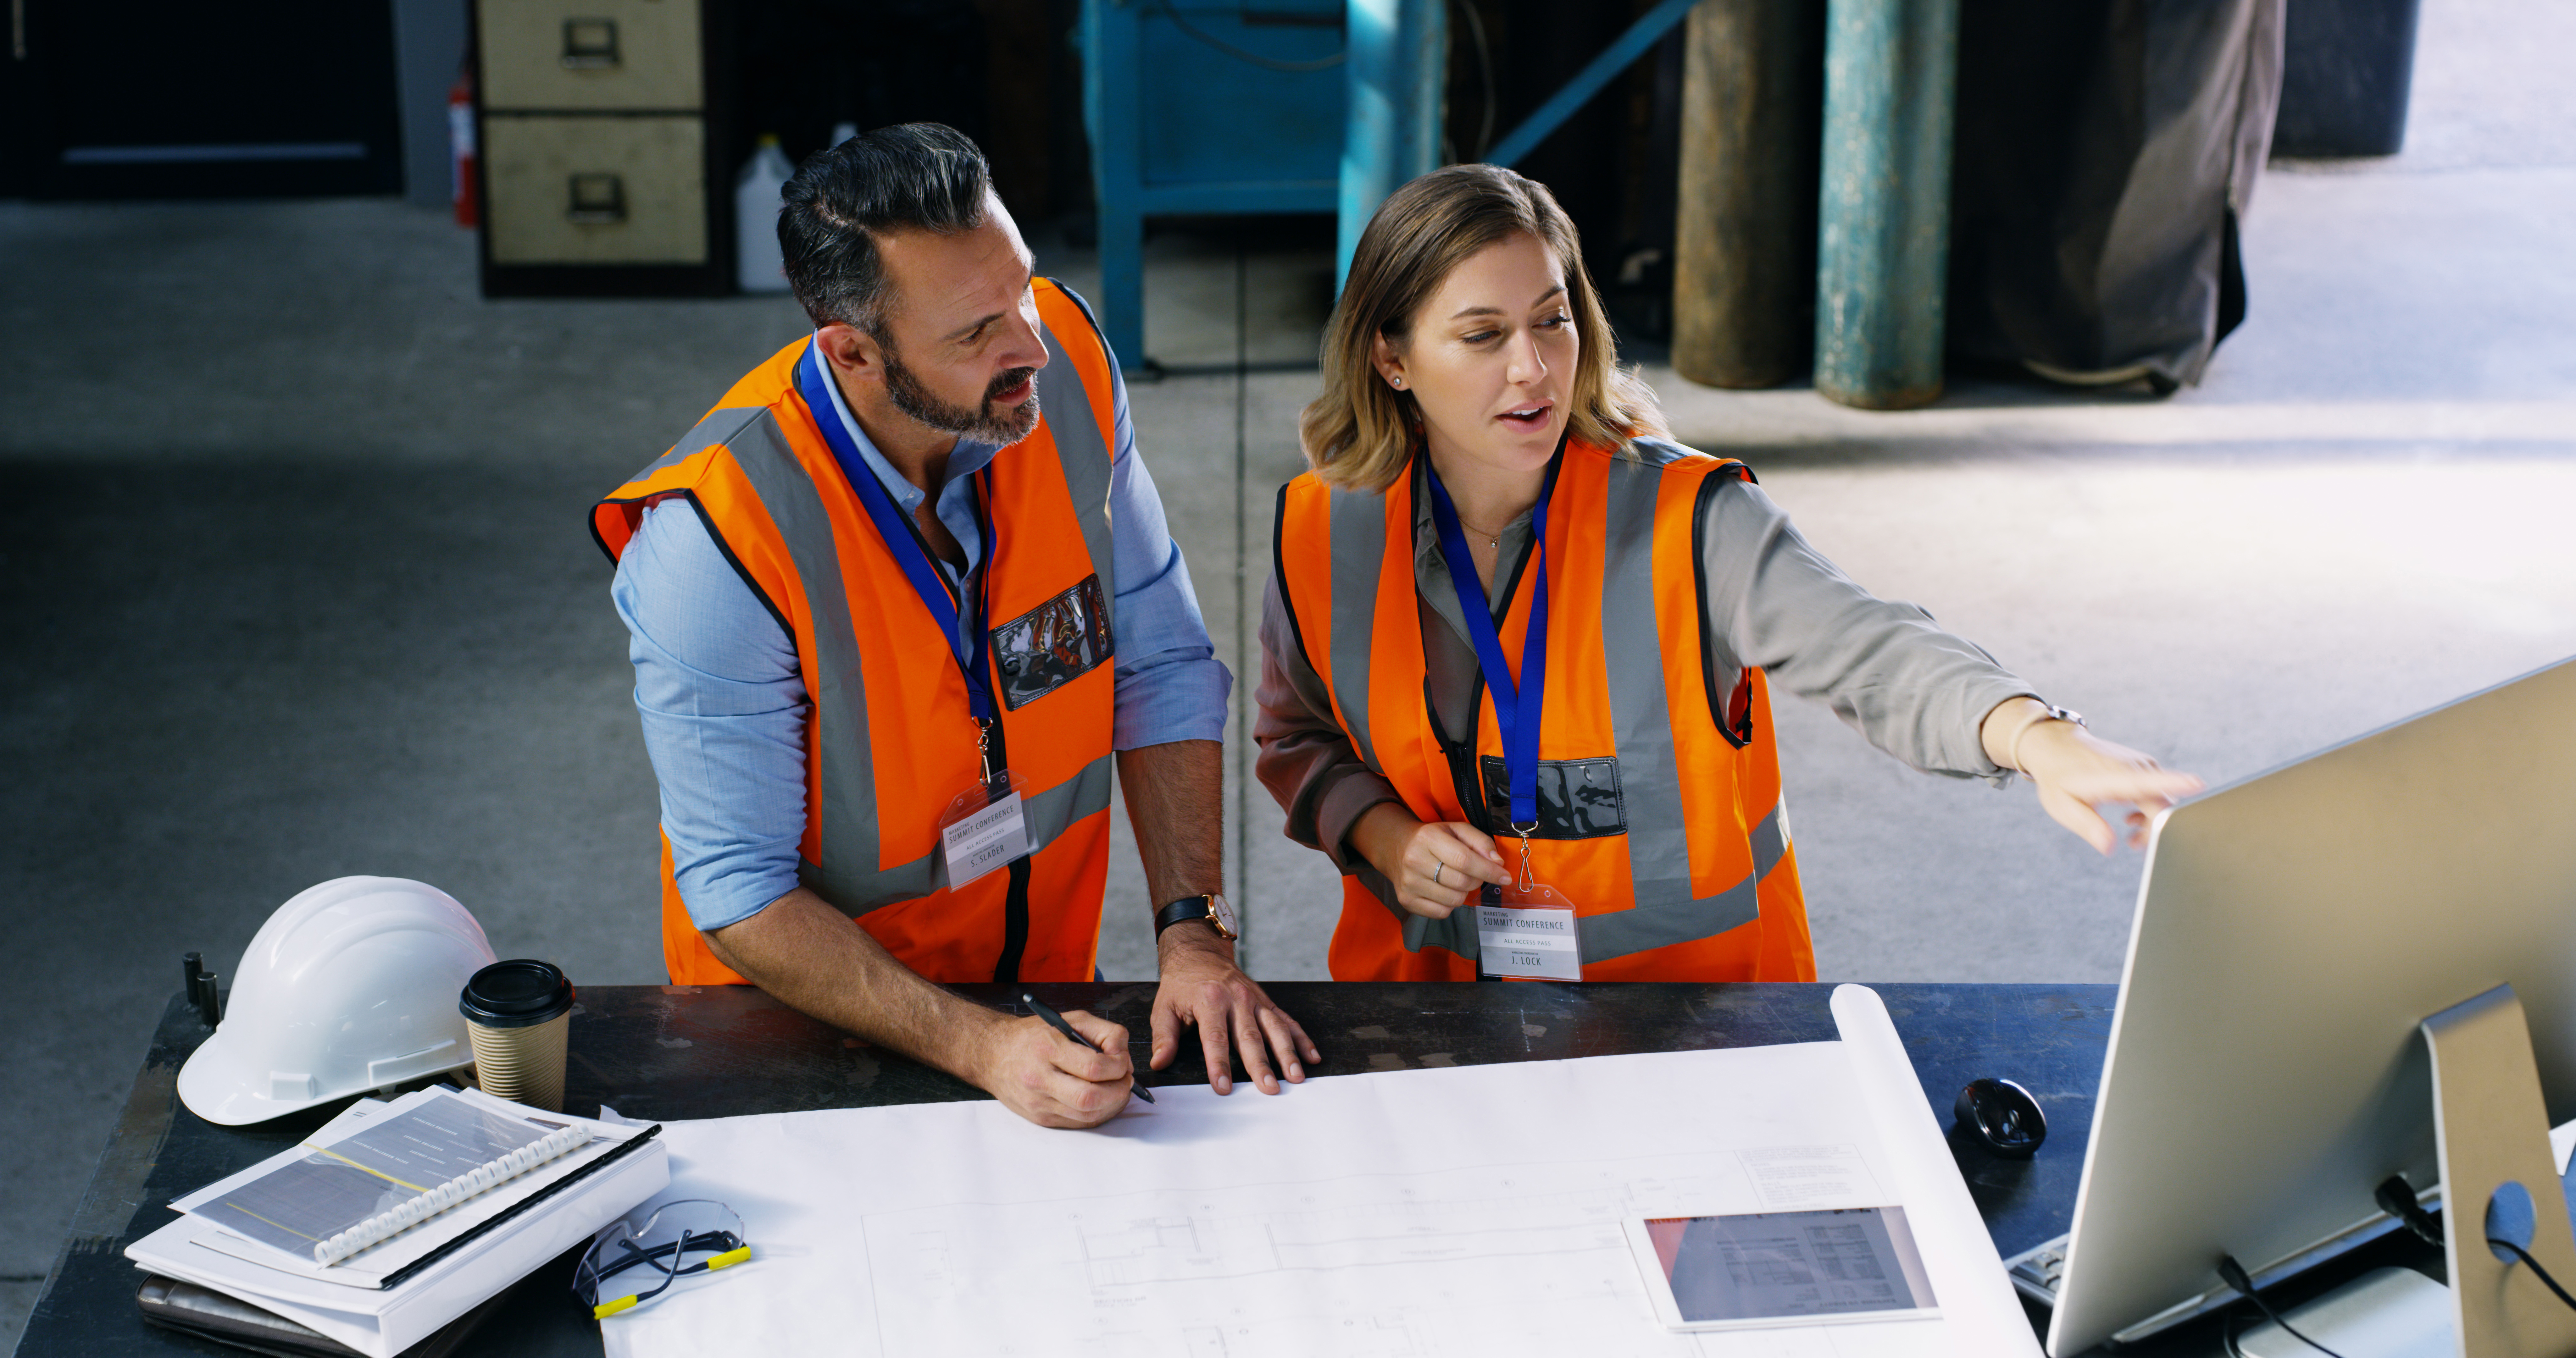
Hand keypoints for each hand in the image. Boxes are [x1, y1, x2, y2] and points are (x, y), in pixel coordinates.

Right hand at [967, 1009, 1135, 1128]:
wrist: (993, 1055)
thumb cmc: (1034, 1036)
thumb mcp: (1069, 1019)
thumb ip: (1103, 1031)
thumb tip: (1124, 1056)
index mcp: (1047, 1048)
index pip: (1094, 1067)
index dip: (1118, 1066)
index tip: (1121, 1060)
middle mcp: (1040, 1079)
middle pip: (1091, 1098)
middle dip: (1120, 1090)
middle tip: (1125, 1079)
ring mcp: (1039, 1103)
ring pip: (1089, 1115)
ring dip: (1113, 1104)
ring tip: (1116, 1089)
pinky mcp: (1041, 1118)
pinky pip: (1080, 1123)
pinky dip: (1099, 1113)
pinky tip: (1102, 1100)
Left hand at [1151, 925, 1320, 1094]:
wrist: (1200, 953)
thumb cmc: (1182, 984)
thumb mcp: (1164, 1007)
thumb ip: (1164, 1037)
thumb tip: (1159, 1062)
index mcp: (1209, 1001)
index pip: (1215, 1038)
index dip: (1219, 1064)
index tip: (1223, 1087)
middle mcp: (1236, 999)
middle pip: (1250, 1037)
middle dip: (1261, 1065)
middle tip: (1269, 1088)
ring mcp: (1255, 1000)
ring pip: (1275, 1029)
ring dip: (1287, 1054)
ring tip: (1295, 1077)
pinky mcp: (1266, 1001)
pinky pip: (1287, 1020)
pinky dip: (1301, 1039)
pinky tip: (1311, 1056)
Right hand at [1347, 803, 1513, 919]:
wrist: (1396, 847)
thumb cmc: (1433, 838)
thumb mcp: (1456, 829)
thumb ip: (1480, 841)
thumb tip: (1498, 863)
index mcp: (1429, 838)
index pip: (1464, 860)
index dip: (1489, 871)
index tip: (1505, 877)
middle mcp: (1415, 861)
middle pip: (1461, 882)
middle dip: (1477, 880)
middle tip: (1476, 873)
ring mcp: (1409, 884)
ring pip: (1454, 900)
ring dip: (1463, 892)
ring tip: (1457, 880)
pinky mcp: (1406, 901)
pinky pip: (1442, 912)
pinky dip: (1450, 904)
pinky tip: (1445, 890)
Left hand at [2017, 721, 2204, 853]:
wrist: (2058, 747)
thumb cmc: (2058, 777)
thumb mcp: (2063, 806)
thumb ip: (2088, 825)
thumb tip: (2109, 847)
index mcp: (2116, 777)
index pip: (2152, 783)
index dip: (2177, 786)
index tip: (2198, 784)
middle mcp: (2137, 768)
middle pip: (2165, 804)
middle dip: (2156, 830)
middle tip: (2133, 843)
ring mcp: (2144, 765)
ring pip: (2165, 800)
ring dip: (2152, 822)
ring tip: (2130, 834)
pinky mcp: (2145, 767)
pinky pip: (2160, 792)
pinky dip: (2151, 810)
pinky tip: (2132, 818)